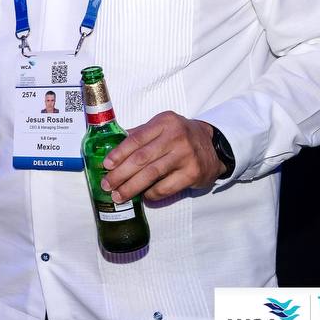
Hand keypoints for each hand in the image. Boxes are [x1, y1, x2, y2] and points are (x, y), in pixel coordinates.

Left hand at [100, 112, 224, 202]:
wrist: (214, 146)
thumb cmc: (180, 136)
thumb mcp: (162, 126)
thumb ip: (140, 134)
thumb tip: (112, 148)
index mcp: (164, 122)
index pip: (136, 139)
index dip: (119, 153)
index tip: (106, 165)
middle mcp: (176, 137)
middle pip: (141, 158)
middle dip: (121, 173)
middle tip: (107, 184)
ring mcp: (186, 156)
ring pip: (152, 174)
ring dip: (132, 187)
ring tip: (119, 195)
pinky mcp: (193, 173)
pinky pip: (166, 187)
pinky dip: (151, 194)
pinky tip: (143, 196)